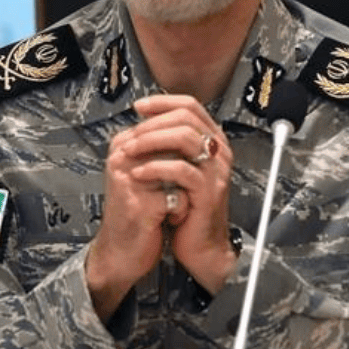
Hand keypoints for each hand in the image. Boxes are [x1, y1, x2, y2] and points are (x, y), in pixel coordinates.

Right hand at [85, 124, 170, 320]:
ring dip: (185, 190)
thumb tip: (194, 127)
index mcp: (123, 144)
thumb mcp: (145, 173)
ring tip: (171, 204)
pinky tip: (167, 220)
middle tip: (180, 188)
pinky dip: (181, 211)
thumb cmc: (137, 212)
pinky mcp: (140, 204)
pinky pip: (180, 197)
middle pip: (175, 145)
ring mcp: (129, 179)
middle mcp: (122, 157)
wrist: (120, 252)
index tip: (177, 172)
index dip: (185, 149)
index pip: (166, 126)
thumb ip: (161, 148)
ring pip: (181, 169)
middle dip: (187, 168)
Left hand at [129, 94, 236, 295]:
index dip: (162, 102)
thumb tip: (143, 121)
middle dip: (152, 123)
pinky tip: (138, 173)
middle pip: (186, 117)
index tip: (137, 107)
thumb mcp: (179, 169)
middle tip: (129, 135)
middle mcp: (219, 150)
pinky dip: (155, 168)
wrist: (200, 246)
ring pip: (184, 137)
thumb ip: (170, 146)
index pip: (190, 105)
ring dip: (150, 141)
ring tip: (129, 151)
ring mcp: (216, 170)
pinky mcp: (208, 191)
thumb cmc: (187, 207)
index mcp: (213, 140)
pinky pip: (181, 169)